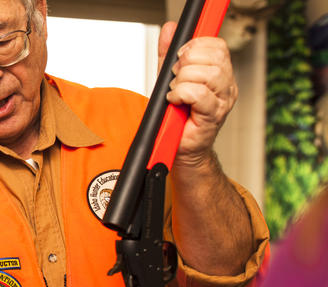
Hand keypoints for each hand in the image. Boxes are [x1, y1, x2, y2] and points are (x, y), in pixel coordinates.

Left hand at [158, 21, 237, 167]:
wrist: (178, 148)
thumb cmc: (176, 116)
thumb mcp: (169, 78)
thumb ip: (168, 54)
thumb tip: (170, 29)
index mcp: (220, 74)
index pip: (218, 46)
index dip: (196, 46)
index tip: (179, 57)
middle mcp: (226, 87)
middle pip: (214, 58)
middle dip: (186, 63)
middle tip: (175, 77)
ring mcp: (222, 102)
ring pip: (208, 74)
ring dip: (183, 80)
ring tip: (175, 92)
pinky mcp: (213, 116)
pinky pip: (199, 94)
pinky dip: (181, 94)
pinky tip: (175, 101)